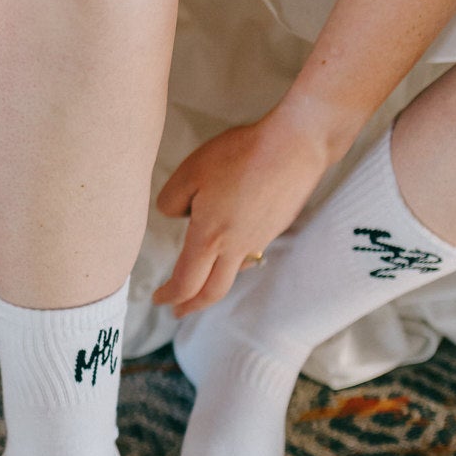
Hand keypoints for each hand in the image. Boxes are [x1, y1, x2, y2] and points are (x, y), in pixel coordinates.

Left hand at [153, 108, 337, 317]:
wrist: (297, 144)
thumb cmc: (240, 155)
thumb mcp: (190, 173)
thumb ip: (172, 201)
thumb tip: (177, 217)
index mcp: (209, 238)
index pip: (185, 282)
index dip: (169, 296)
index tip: (158, 299)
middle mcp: (236, 247)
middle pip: (212, 292)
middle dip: (192, 306)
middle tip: (178, 311)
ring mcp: (260, 239)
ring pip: (233, 273)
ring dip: (214, 283)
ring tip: (202, 278)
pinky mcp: (277, 226)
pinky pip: (251, 253)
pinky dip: (235, 260)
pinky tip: (232, 248)